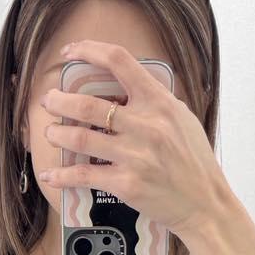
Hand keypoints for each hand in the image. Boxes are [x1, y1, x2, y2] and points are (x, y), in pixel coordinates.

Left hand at [38, 38, 229, 240]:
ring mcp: (134, 155)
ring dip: (57, 133)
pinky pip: (84, 175)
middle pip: (88, 103)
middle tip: (49, 101)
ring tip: (51, 132)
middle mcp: (145, 125)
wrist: (205, 203)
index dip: (88, 50)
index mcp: (159, 102)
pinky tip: (50, 175)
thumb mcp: (181, 118)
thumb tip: (123, 87)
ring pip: (80, 136)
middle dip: (59, 100)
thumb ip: (154, 100)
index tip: (69, 52)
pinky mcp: (126, 184)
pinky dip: (61, 175)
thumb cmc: (194, 161)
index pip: (119, 61)